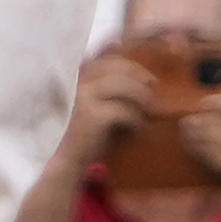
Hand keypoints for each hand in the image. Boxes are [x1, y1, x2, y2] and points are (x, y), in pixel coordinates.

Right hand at [62, 49, 161, 166]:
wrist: (67, 161)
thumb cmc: (87, 134)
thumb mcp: (96, 106)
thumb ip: (109, 90)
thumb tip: (142, 79)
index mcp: (77, 77)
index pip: (106, 60)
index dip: (129, 65)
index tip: (146, 76)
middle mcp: (77, 81)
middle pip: (115, 67)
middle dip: (138, 74)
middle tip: (153, 85)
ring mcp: (82, 96)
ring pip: (122, 85)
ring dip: (141, 96)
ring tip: (148, 110)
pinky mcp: (90, 115)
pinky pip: (123, 111)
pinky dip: (136, 119)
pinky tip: (138, 128)